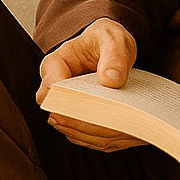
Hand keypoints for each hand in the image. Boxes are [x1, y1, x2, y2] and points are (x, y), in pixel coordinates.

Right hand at [36, 17, 146, 151]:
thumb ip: (114, 56)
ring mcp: (64, 106)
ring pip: (72, 130)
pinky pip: (83, 135)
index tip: (97, 105)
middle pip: (60, 115)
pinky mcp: (75, 118)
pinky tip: (124, 134)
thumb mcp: (114, 40)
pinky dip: (102, 139)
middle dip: (88, 122)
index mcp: (56, 64)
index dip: (71, 101)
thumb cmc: (107, 41)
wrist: (108, 48)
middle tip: (117, 122)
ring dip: (97, 133)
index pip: (52, 89)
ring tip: (126, 130)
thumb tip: (111, 80)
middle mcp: (54, 88)